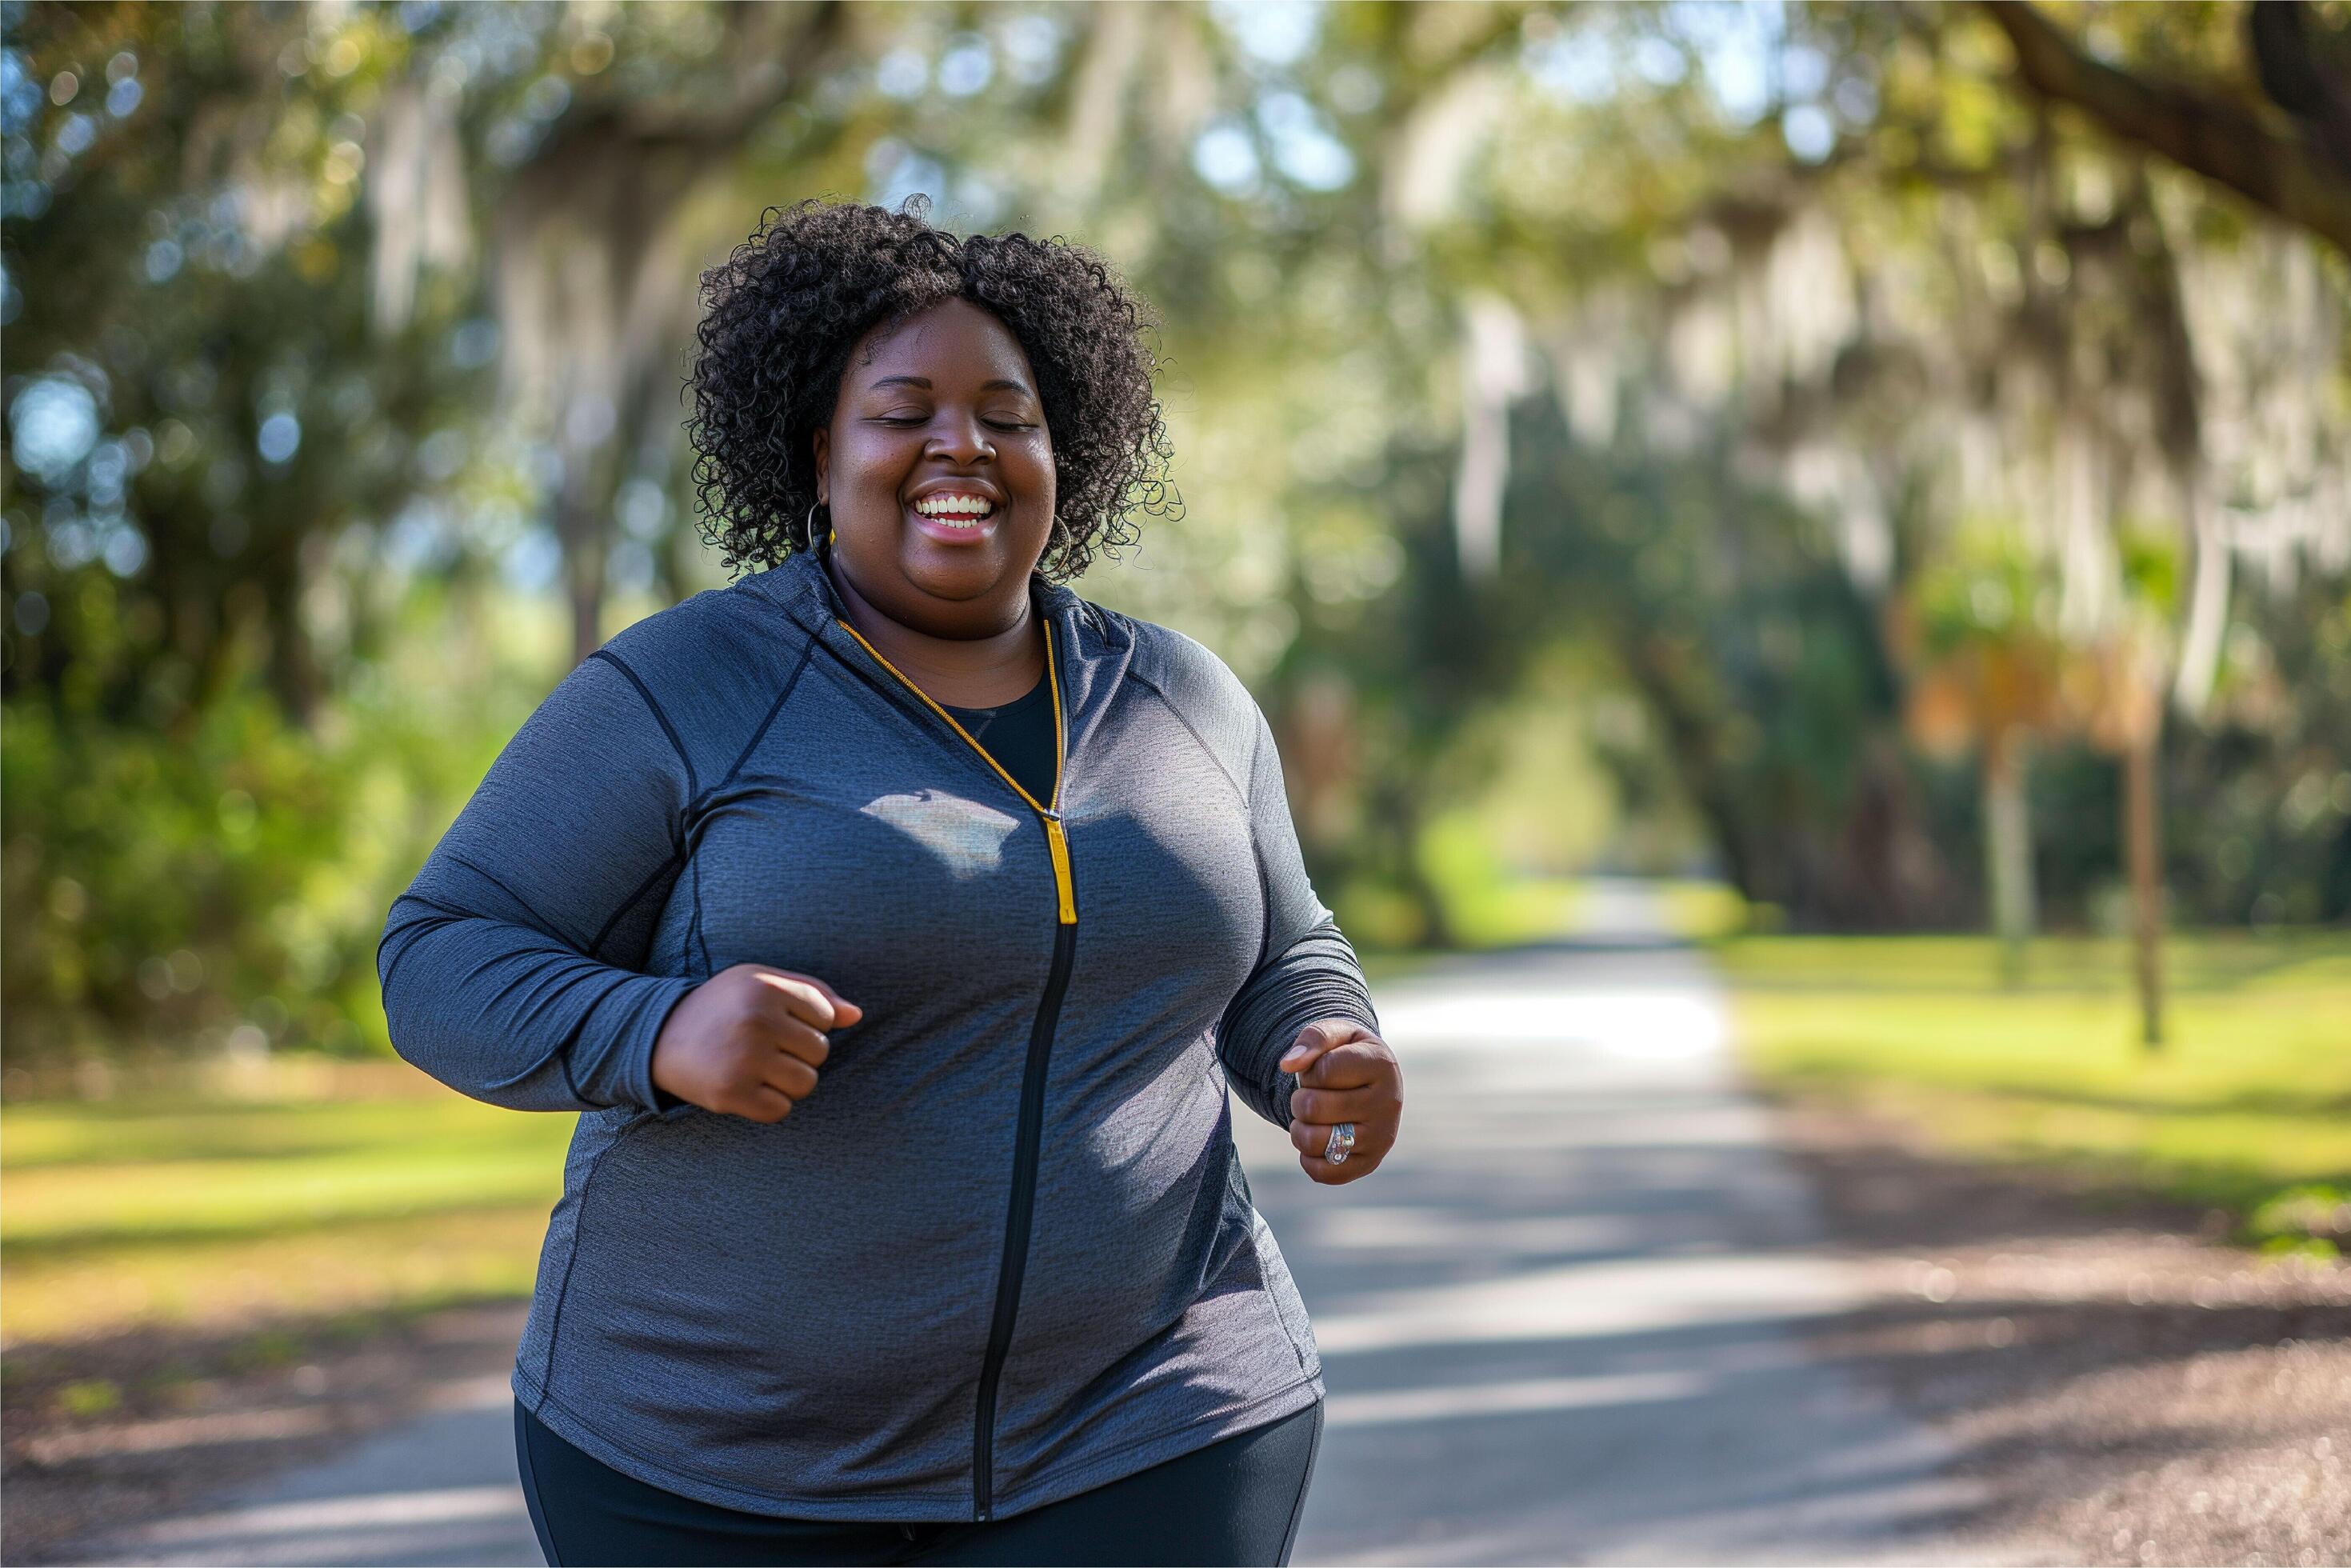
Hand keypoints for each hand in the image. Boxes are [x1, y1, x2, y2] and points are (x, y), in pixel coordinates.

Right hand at [650, 964, 861, 1121]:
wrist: (658, 1036)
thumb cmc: (723, 1006)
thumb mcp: (761, 982)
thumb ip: (814, 993)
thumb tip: (857, 1016)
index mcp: (766, 987)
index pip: (825, 1016)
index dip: (807, 1023)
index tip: (777, 1023)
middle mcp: (756, 1021)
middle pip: (820, 1051)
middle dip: (800, 1053)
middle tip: (765, 1047)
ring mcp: (743, 1059)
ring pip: (806, 1083)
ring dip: (789, 1082)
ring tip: (760, 1068)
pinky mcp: (731, 1093)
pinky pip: (781, 1110)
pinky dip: (770, 1104)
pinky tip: (748, 1087)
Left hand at [1279, 1019, 1400, 1183]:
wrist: (1371, 1083)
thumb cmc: (1348, 1055)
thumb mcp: (1337, 1034)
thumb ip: (1313, 1038)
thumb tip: (1288, 1065)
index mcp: (1382, 1064)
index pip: (1323, 1070)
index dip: (1310, 1070)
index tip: (1321, 1069)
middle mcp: (1388, 1103)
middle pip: (1313, 1107)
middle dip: (1300, 1099)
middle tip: (1310, 1095)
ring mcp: (1381, 1138)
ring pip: (1314, 1141)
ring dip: (1299, 1128)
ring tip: (1311, 1117)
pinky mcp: (1370, 1163)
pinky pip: (1322, 1173)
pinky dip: (1308, 1157)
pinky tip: (1318, 1139)